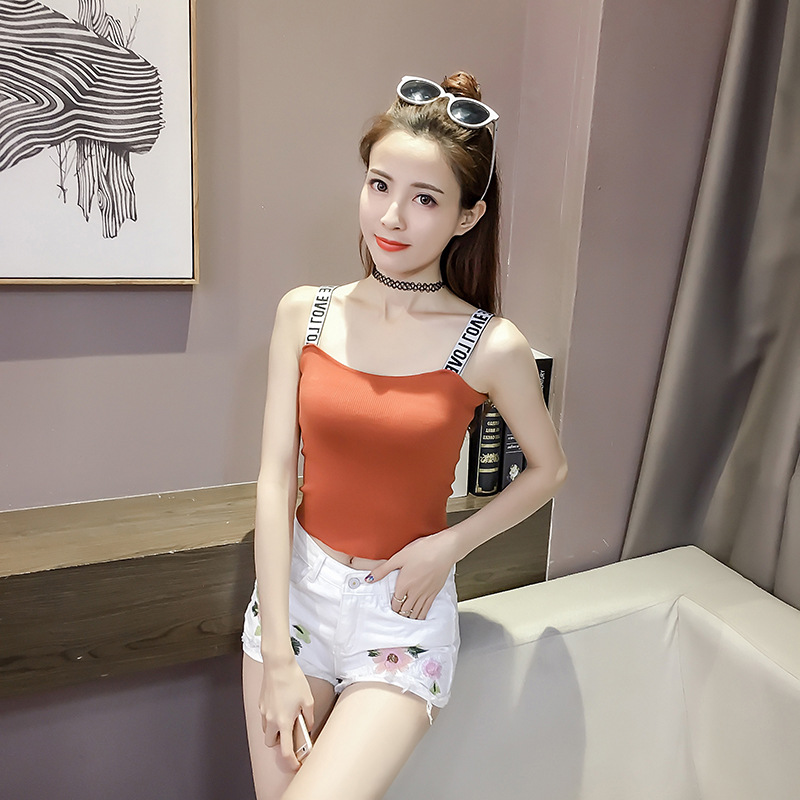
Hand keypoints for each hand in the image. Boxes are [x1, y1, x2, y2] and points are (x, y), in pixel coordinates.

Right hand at [259, 654, 313, 770]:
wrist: (278, 664)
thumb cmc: (293, 680)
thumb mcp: (308, 700)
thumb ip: (309, 717)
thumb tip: (308, 726)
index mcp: (284, 722)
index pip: (285, 751)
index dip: (290, 761)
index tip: (295, 765)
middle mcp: (271, 720)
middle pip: (271, 743)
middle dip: (280, 743)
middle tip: (291, 735)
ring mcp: (264, 712)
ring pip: (267, 731)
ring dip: (275, 731)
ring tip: (287, 718)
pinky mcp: (261, 704)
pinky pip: (265, 718)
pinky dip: (272, 718)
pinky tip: (282, 706)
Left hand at [366, 531, 457, 619]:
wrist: (444, 549)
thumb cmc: (422, 550)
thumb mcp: (399, 557)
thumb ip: (383, 569)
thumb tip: (369, 578)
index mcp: (404, 584)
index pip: (395, 603)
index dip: (392, 608)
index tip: (390, 609)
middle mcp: (414, 592)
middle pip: (405, 610)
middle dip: (400, 614)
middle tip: (396, 617)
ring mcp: (426, 593)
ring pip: (416, 612)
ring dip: (409, 617)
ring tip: (405, 619)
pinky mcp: (435, 592)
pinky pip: (427, 609)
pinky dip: (421, 615)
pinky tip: (419, 617)